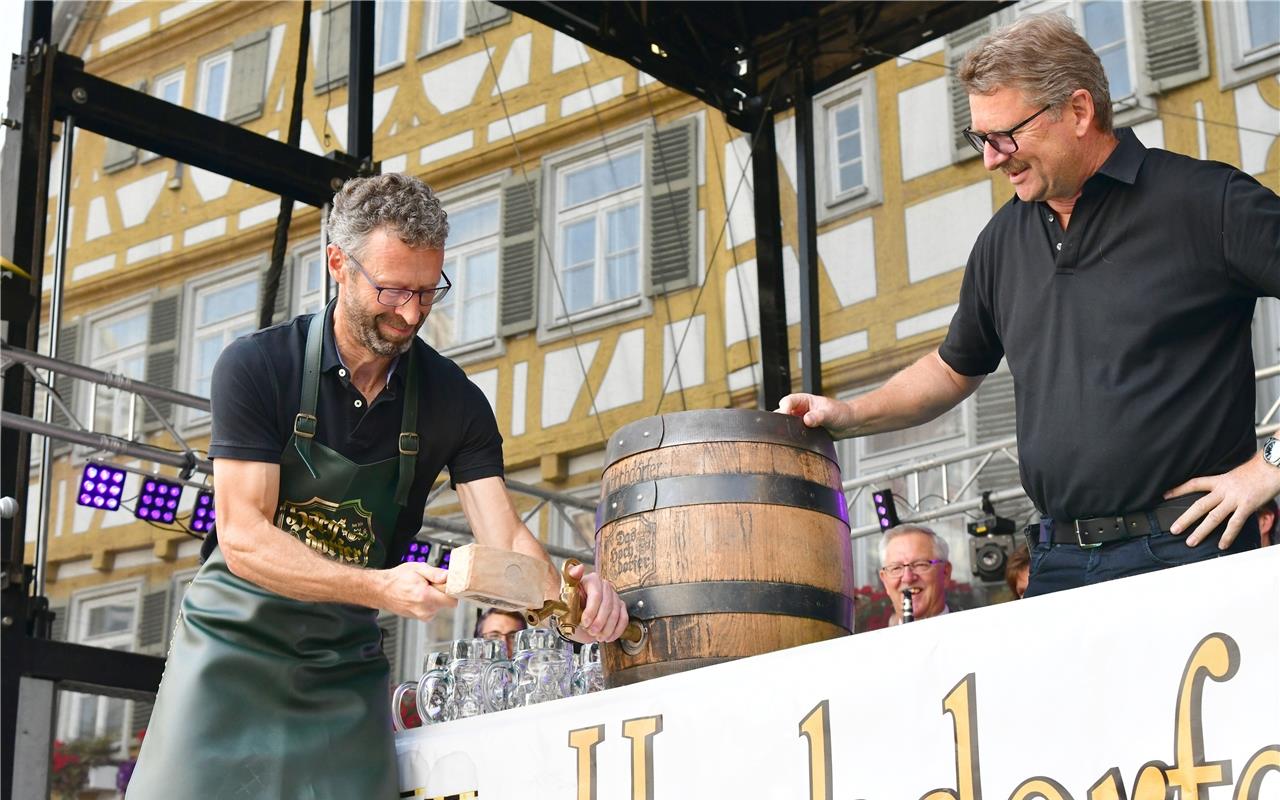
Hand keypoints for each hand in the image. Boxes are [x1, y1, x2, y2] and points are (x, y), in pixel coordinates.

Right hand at [379, 562, 456, 621]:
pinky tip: (418, 595)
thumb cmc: (397, 579)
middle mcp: (424, 610)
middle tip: (430, 584)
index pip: (452, 601)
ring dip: (434, 597)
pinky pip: (431, 609)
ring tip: (422, 589)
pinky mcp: (419, 617)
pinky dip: (428, 602)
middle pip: (446, 603)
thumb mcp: (418, 568)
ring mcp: (421, 615)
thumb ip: (435, 573)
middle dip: (441, 592)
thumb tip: (448, 576)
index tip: (447, 584)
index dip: (452, 590)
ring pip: (438, 606)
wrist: (381, 590)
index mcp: (425, 597)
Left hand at [568, 563, 628, 642]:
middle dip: (599, 622)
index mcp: (592, 580)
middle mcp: (604, 586)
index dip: (591, 611)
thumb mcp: (565, 595)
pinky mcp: (619, 607)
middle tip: (591, 631)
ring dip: (607, 628)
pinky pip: (624, 618)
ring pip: (616, 613)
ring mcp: (613, 596)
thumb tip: (578, 568)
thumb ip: (571, 579)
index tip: (584, 623)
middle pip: (608, 605)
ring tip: (598, 636)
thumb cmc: (568, 606)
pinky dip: (616, 630)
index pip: (596, 595)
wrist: (572, 618)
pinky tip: (608, 636)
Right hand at [776, 393, 855, 436]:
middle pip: (783, 414)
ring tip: (792, 437)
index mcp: (804, 400)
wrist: (849, 424)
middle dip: (782, 421)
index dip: (784, 408)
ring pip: (786, 425)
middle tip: (786, 430)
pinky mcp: (803, 432)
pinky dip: (793, 439)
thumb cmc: (841, 413)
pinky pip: (794, 435)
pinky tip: (797, 443)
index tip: (785, 417)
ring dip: (787, 431)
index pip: (788, 401)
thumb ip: (818, 416)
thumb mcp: (830, 414)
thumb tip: (807, 420)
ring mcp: (800, 421)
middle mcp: (800, 410)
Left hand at [1164, 453, 1279, 547]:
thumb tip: (1223, 496)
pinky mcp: (1247, 505)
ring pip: (1213, 517)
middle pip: (1199, 505)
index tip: (1165, 496)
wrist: (1273, 464)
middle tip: (1173, 529)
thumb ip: (1228, 487)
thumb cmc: (1258, 470)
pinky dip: (1227, 536)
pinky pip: (1235, 523)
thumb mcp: (1236, 475)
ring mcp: (1235, 498)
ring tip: (1191, 542)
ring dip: (1201, 531)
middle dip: (1185, 518)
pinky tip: (1222, 545)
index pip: (1194, 484)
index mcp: (1220, 480)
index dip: (1178, 489)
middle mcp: (1224, 489)